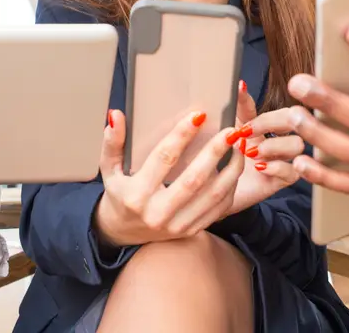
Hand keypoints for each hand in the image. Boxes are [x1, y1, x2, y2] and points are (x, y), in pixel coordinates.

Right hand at [94, 109, 245, 246]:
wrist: (124, 233)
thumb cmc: (119, 194)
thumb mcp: (110, 170)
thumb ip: (112, 143)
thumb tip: (117, 115)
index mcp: (136, 195)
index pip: (164, 159)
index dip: (182, 135)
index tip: (199, 115)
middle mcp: (158, 213)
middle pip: (194, 179)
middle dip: (215, 152)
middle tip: (230, 130)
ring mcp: (177, 225)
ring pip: (212, 195)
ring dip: (230, 170)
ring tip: (239, 146)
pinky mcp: (191, 231)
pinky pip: (218, 209)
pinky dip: (230, 187)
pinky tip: (235, 168)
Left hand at [225, 80, 303, 215]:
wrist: (213, 193)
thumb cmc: (217, 161)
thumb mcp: (223, 133)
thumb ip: (232, 111)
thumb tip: (238, 85)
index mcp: (261, 125)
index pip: (268, 105)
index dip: (256, 104)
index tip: (239, 100)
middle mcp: (275, 139)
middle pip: (294, 118)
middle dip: (272, 121)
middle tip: (247, 131)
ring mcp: (281, 159)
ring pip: (297, 144)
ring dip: (275, 146)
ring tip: (253, 154)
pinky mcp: (282, 180)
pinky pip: (293, 171)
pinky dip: (277, 166)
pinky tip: (259, 168)